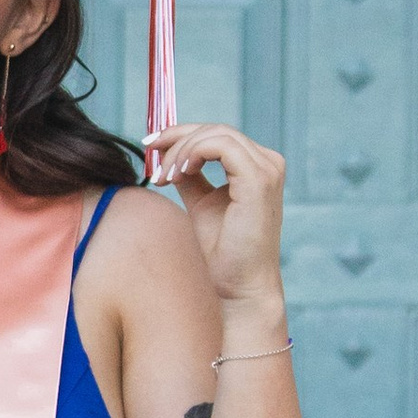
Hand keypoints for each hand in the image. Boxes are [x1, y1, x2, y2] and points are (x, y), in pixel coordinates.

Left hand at [145, 118, 288, 321]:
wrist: (237, 287)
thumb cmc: (222, 253)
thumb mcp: (200, 204)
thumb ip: (190, 176)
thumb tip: (168, 153)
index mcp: (257, 167)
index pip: (217, 134)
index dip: (180, 134)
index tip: (150, 146)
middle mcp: (268, 163)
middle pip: (214, 129)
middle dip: (175, 139)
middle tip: (150, 159)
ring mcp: (268, 169)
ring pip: (215, 134)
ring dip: (180, 150)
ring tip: (163, 176)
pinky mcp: (259, 179)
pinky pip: (220, 145)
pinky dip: (192, 153)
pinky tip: (177, 174)